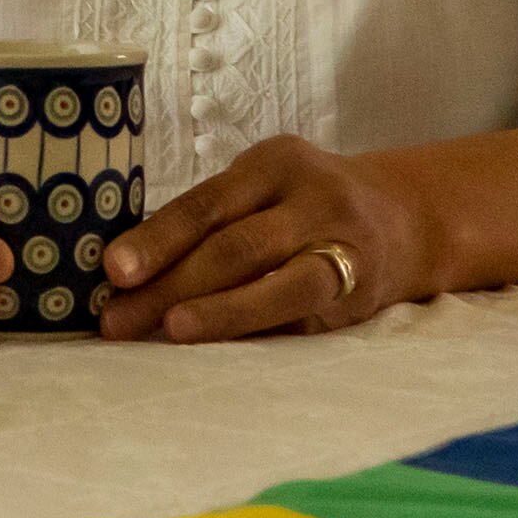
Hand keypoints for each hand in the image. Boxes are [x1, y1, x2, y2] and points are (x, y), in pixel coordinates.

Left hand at [95, 135, 434, 342]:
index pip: (207, 203)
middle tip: (117, 320)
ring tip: (169, 333)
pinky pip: (301, 319)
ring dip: (218, 314)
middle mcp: (313, 201)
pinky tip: (219, 353)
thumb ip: (210, 218)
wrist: (405, 218)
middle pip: (235, 247)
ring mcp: (343, 250)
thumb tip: (125, 271)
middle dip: (170, 287)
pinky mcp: (357, 298)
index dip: (158, 238)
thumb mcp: (262, 186)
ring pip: (278, 286)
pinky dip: (257, 335)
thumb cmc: (302, 203)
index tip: (113, 269)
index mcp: (276, 163)